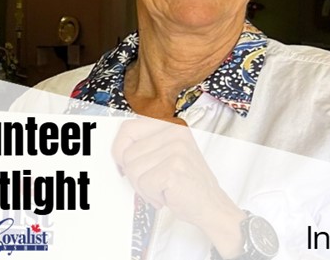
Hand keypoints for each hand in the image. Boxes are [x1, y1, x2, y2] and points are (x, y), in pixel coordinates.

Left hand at [112, 116, 245, 256]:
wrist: (211, 204)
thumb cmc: (186, 182)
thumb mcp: (167, 153)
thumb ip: (146, 144)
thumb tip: (117, 149)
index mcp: (172, 125)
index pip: (128, 128)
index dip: (119, 149)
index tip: (124, 164)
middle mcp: (175, 132)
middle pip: (127, 153)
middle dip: (135, 175)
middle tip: (153, 181)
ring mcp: (176, 149)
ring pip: (132, 169)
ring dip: (143, 187)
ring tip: (162, 188)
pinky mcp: (174, 168)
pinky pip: (143, 183)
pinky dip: (151, 196)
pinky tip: (167, 195)